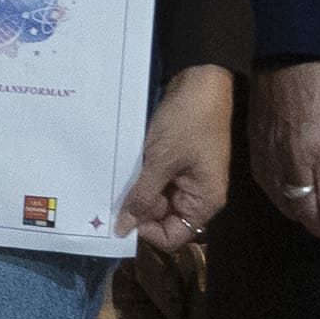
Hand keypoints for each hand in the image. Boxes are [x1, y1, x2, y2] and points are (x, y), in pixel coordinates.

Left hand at [113, 64, 233, 250]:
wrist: (200, 81)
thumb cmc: (188, 122)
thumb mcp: (162, 161)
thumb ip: (142, 197)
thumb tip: (122, 230)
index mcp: (204, 202)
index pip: (173, 237)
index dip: (148, 231)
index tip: (125, 215)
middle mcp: (197, 196)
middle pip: (162, 219)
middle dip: (139, 210)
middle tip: (115, 194)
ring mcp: (186, 179)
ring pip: (155, 199)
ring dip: (137, 192)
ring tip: (119, 179)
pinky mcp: (176, 164)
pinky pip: (155, 181)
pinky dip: (140, 178)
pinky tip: (125, 169)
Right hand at [246, 60, 319, 246]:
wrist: (288, 59)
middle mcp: (298, 162)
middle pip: (307, 212)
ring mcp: (272, 158)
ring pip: (285, 204)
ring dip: (302, 217)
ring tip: (314, 219)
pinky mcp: (255, 152)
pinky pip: (268, 188)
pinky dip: (282, 201)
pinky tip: (291, 200)